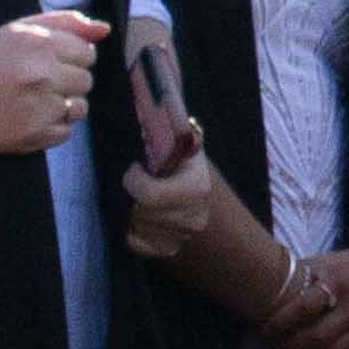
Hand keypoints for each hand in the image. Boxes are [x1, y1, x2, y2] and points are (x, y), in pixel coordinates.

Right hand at [0, 12, 101, 157]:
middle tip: (40, 82)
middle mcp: (42, 75)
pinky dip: (52, 127)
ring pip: (80, 108)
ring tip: (36, 101)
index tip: (51, 62)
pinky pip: (66, 132)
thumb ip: (66, 23)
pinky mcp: (34, 135)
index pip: (88, 53)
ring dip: (63, 105)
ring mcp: (39, 107)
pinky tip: (30, 117)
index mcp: (41, 44)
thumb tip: (105, 30)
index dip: (72, 58)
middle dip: (68, 81)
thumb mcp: (22, 30)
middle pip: (86, 80)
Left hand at [120, 132, 232, 269]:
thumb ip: (177, 135)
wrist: (217, 216)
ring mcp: (180, 239)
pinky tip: (146, 218)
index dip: (134, 180)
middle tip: (140, 183)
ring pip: (134, 226)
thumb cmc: (196, 174)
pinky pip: (134, 242)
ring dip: (132, 211)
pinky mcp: (167, 253)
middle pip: (139, 211)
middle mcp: (192, 218)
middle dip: (132, 196)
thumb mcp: (191, 153)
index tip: (137, 168)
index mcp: (197, 188)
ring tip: (145, 199)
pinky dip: (134, 231)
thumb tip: (163, 94)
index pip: (148, 195)